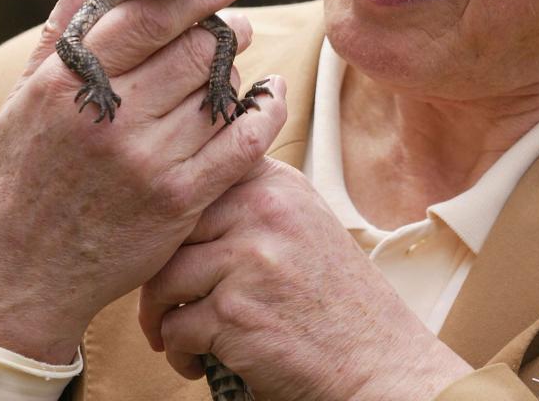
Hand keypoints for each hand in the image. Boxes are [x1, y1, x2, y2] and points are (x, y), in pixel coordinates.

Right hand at [0, 0, 286, 363]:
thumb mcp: (24, 100)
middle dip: (224, 27)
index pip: (148, 16)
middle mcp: (112, 118)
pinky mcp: (180, 200)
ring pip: (221, 90)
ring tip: (235, 61)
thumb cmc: (21, 177)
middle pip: (195, 49)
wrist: (21, 275)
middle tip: (234, 22)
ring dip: (236, 68)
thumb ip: (60, 31)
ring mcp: (149, 161)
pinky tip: (270, 94)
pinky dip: (266, 110)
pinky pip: (244, 141)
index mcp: (69, 84)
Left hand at [138, 159, 471, 400]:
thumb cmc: (337, 299)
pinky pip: (174, 328)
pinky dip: (177, 352)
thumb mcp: (304, 223)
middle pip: (173, 229)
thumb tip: (189, 203)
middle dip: (161, 270)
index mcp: (277, 183)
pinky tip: (198, 359)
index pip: (201, 178)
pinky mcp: (235, 313)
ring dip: (161, 316)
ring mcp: (248, 259)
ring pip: (163, 280)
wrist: (378, 361)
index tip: (173, 244)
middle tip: (166, 300)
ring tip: (178, 334)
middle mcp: (263, 210)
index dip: (177, 216)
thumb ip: (255, 202)